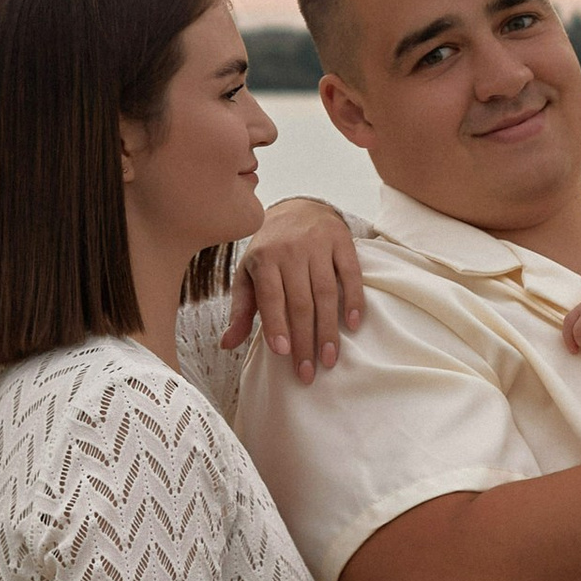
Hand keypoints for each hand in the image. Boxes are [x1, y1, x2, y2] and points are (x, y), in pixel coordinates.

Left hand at [224, 197, 366, 377]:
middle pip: (300, 302)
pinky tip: (353, 324)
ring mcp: (318, 244)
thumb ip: (241, 309)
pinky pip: (351, 274)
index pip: (271, 297)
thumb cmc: (270, 249)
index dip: (277, 325)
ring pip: (326, 293)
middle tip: (308, 372)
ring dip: (329, 329)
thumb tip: (227, 344)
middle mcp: (290, 250)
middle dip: (305, 340)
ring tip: (330, 358)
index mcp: (263, 258)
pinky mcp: (342, 241)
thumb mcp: (248, 274)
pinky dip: (354, 300)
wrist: (298, 207)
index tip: (283, 353)